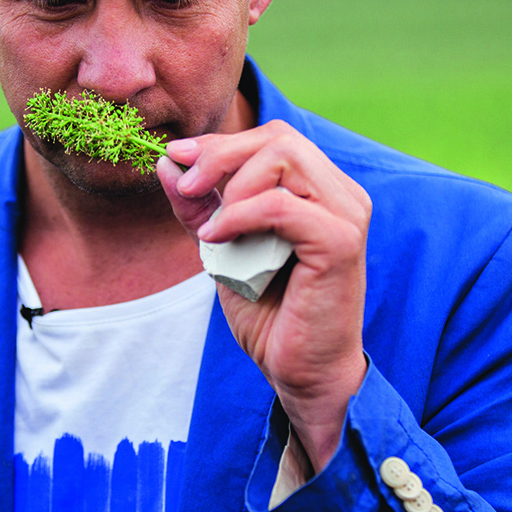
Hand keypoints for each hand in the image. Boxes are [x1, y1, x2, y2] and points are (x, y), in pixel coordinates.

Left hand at [159, 121, 371, 471]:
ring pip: (283, 160)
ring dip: (232, 185)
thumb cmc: (272, 316)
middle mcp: (342, 195)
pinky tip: (216, 238)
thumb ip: (201, 208)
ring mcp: (346, 215)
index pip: (274, 139)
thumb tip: (166, 163)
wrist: (302, 373)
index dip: (222, 142)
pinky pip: (279, 206)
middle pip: (279, 139)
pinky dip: (239, 216)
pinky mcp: (339, 242)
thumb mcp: (224, 250)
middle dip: (221, 154)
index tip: (177, 157)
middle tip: (186, 185)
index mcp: (323, 191)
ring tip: (208, 224)